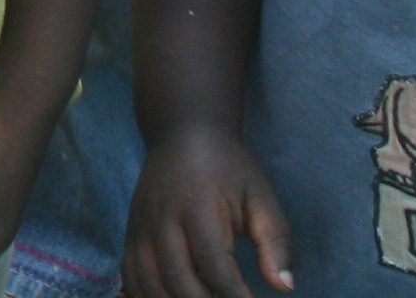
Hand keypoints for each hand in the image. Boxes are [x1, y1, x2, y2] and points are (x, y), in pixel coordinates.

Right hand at [126, 126, 296, 297]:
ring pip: (150, 283)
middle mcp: (162, 219)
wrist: (183, 133)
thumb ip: (276, 241)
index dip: (235, 296)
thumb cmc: (229, 168)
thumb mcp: (261, 196)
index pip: (215, 266)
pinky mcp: (130, 232)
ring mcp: (140, 226)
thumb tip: (285, 286)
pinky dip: (146, 297)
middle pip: (179, 280)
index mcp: (198, 206)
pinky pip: (130, 276)